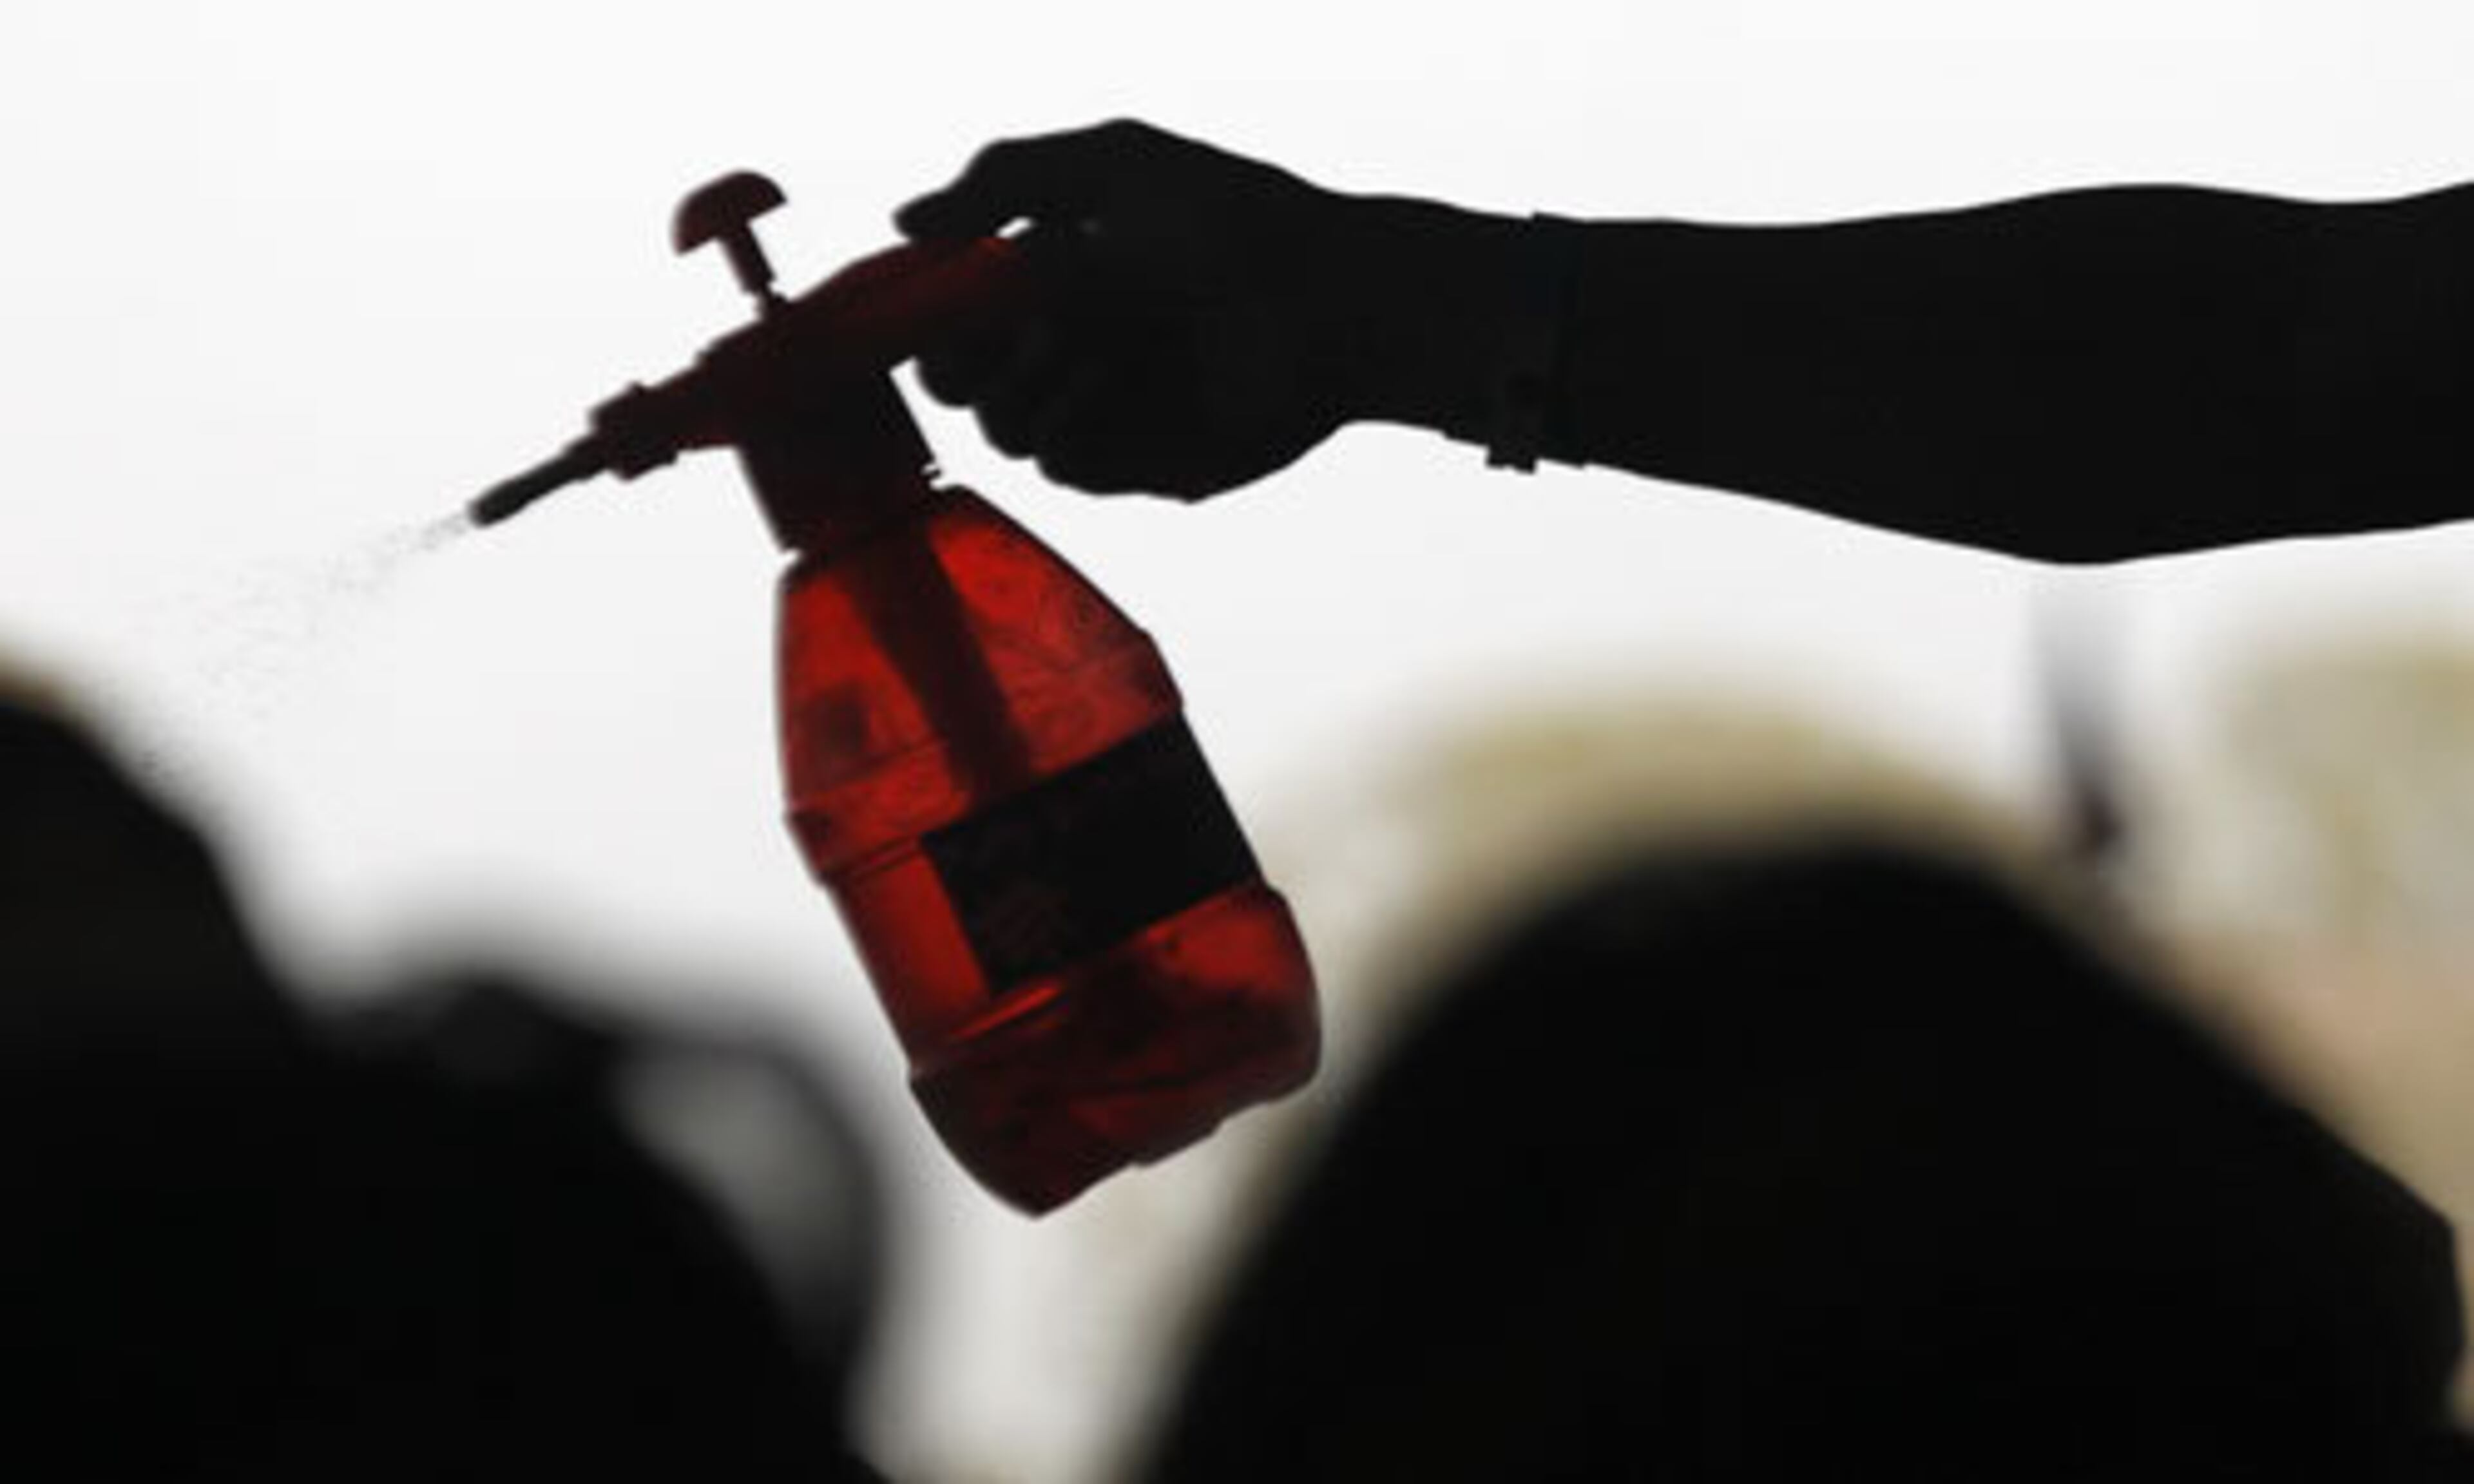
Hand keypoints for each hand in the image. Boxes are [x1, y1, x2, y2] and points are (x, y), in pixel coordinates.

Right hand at [896, 120, 1368, 499]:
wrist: (1330, 303)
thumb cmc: (1231, 224)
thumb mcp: (1110, 168)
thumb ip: (1000, 184)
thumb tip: (906, 223)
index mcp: (1046, 275)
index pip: (943, 310)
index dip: (923, 312)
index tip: (926, 303)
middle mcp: (1063, 346)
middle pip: (955, 382)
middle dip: (963, 361)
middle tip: (1005, 334)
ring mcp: (1098, 409)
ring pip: (1002, 428)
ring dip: (1030, 385)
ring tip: (1095, 345)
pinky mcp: (1135, 461)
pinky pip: (1061, 464)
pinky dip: (1073, 424)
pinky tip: (1112, 381)